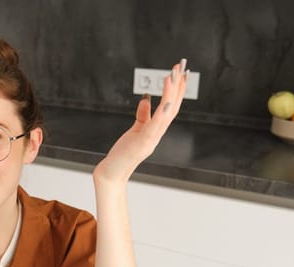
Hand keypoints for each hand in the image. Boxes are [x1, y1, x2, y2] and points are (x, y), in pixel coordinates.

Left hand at [94, 59, 187, 183]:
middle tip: (181, 67)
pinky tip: (165, 98)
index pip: (170, 108)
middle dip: (178, 87)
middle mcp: (157, 134)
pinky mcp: (143, 142)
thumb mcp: (134, 131)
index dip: (176, 91)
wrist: (112, 173)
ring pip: (167, 113)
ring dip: (171, 93)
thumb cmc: (122, 154)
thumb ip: (142, 116)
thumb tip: (146, 99)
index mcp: (156, 131)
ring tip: (173, 75)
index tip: (180, 74)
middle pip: (172, 107)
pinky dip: (162, 110)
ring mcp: (152, 139)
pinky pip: (156, 124)